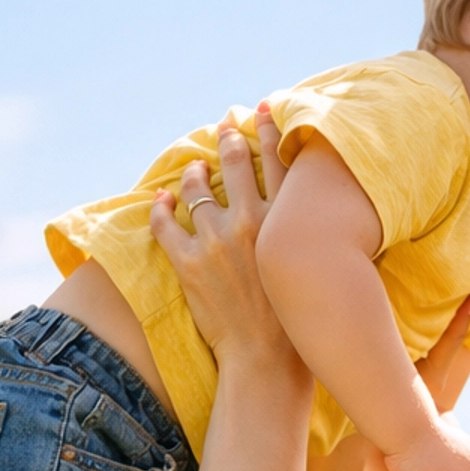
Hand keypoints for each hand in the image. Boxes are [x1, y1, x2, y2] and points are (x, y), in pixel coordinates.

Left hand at [150, 107, 299, 371]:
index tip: (261, 111)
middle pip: (237, 162)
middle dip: (229, 139)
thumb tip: (308, 218)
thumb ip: (301, 235)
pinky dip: (161, 209)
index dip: (268, 131)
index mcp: (283, 222)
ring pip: (198, 188)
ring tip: (194, 169)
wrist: (267, 360)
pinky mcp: (189, 264)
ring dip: (195, 174)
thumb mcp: (308, 268)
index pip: (277, 162)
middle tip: (225, 127)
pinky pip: (165, 224)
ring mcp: (217, 241)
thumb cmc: (296, 322)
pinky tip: (161, 201)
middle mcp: (251, 222)